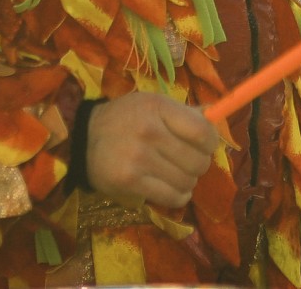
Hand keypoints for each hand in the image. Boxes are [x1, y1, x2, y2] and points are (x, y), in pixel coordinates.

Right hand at [85, 92, 218, 208]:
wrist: (84, 139)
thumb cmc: (125, 119)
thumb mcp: (152, 104)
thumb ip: (185, 112)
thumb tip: (217, 116)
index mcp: (157, 107)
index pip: (202, 131)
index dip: (211, 142)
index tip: (206, 145)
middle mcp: (149, 132)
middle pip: (198, 161)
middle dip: (200, 164)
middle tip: (189, 161)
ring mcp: (138, 159)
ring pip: (187, 181)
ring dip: (188, 181)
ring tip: (177, 174)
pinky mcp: (130, 183)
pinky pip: (171, 197)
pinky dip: (178, 196)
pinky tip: (172, 188)